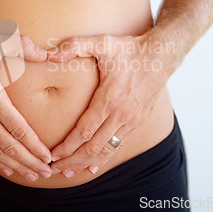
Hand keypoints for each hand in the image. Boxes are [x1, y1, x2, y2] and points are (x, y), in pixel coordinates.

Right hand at [0, 35, 52, 180]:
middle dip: (29, 162)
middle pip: (9, 146)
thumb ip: (22, 48)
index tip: (48, 157)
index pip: (18, 129)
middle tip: (46, 172)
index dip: (34, 146)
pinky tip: (8, 170)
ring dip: (15, 166)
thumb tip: (45, 53)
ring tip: (32, 174)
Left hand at [46, 32, 175, 177]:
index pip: (85, 130)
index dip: (67, 145)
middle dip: (72, 159)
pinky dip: (104, 157)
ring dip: (86, 162)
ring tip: (69, 170)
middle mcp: (122, 114)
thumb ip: (75, 45)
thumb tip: (50, 52)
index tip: (51, 155)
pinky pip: (119, 145)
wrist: (162, 55)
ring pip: (106, 149)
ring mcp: (132, 120)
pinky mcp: (138, 122)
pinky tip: (94, 165)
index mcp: (110, 98)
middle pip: (93, 146)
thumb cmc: (130, 49)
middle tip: (53, 169)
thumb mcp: (103, 42)